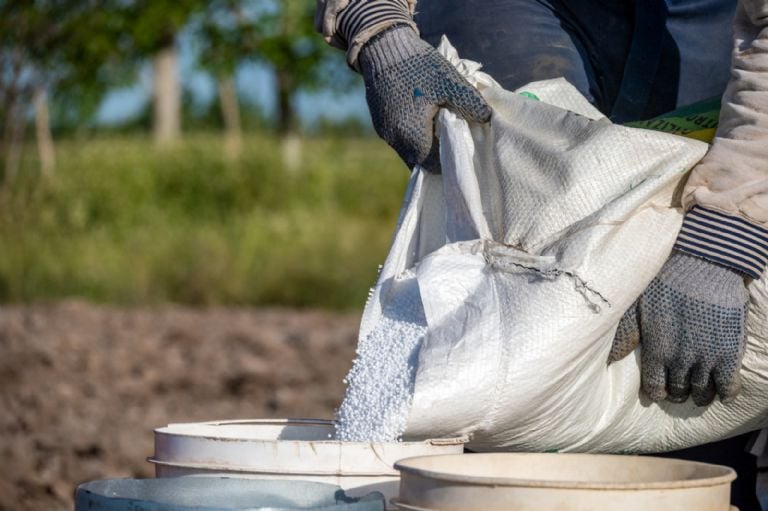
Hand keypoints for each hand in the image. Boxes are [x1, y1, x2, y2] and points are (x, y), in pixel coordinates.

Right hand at [358, 25, 491, 170]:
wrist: (383, 46)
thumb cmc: (419, 66)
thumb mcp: (451, 82)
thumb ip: (470, 104)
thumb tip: (488, 120)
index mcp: (412, 135)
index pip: (433, 164)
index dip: (448, 159)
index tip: (461, 147)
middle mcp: (395, 139)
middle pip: (420, 160)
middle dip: (436, 153)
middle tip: (452, 138)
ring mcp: (384, 132)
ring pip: (408, 150)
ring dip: (423, 143)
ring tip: (438, 127)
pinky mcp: (379, 122)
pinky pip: (399, 137)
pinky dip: (411, 134)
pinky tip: (421, 117)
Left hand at [609, 251, 748, 405]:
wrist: (703, 266)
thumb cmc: (665, 282)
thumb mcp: (636, 307)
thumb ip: (624, 335)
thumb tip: (608, 359)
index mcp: (655, 349)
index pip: (654, 387)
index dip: (657, 392)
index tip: (660, 391)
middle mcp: (679, 360)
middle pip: (679, 391)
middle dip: (678, 393)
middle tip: (680, 390)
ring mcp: (706, 358)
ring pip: (703, 393)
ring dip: (701, 396)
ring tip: (700, 392)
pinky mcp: (730, 353)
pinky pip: (729, 386)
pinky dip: (727, 393)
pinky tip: (724, 393)